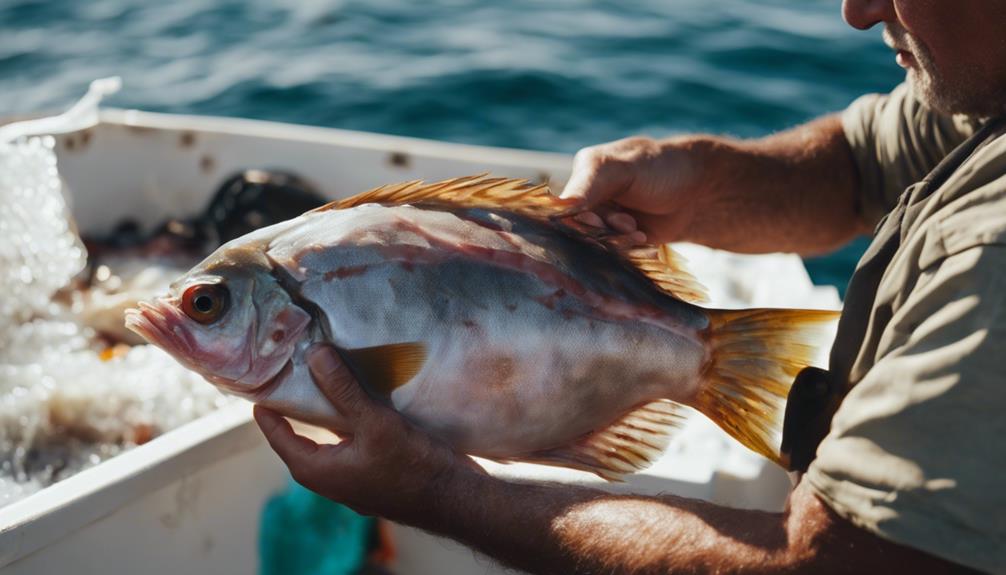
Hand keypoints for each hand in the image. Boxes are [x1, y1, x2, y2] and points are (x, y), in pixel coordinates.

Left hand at [254, 344, 479, 521]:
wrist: (454, 499)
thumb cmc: (412, 467)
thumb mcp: (374, 423)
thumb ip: (343, 390)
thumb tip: (314, 356)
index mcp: (320, 472)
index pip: (281, 439)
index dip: (269, 415)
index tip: (259, 392)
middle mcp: (333, 479)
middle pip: (304, 440)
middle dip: (298, 411)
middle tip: (292, 380)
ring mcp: (356, 479)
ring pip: (332, 442)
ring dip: (328, 415)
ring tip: (326, 383)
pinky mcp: (378, 473)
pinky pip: (354, 444)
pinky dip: (351, 423)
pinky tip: (364, 402)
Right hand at [560, 136, 705, 243]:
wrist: (697, 188)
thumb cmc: (659, 167)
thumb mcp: (620, 168)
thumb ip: (588, 185)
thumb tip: (558, 208)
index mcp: (581, 180)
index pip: (561, 210)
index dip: (573, 223)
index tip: (598, 222)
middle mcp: (587, 205)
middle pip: (577, 234)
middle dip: (601, 234)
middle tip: (628, 224)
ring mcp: (604, 226)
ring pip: (596, 249)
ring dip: (618, 244)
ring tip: (639, 231)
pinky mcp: (622, 245)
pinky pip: (615, 259)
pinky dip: (629, 254)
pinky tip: (645, 241)